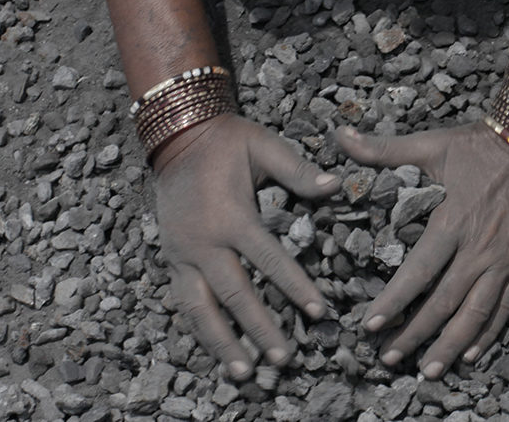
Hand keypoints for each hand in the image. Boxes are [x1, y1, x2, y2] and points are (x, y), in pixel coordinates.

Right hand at [153, 113, 342, 378]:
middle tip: (284, 360)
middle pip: (234, 295)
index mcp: (231, 217)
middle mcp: (203, 243)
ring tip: (244, 373)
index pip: (268, 261)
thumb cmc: (229, 142)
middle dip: (259, 330)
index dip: (295, 287)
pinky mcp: (171, 258)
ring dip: (221, 343)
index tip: (319, 312)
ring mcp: (182, 254)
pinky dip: (199, 330)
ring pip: (199, 309)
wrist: (177, 136)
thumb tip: (337, 185)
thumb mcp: (265, 147)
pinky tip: (216, 351)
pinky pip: (183, 302)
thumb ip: (299, 171)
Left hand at [335, 122, 508, 378]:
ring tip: (429, 369)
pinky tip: (471, 354)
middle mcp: (479, 248)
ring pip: (476, 312)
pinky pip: (506, 306)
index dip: (394, 301)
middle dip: (416, 334)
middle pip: (444, 302)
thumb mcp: (430, 144)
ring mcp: (504, 260)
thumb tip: (340, 138)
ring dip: (451, 344)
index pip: (419, 272)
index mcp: (453, 222)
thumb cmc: (479, 146)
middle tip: (389, 358)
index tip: (370, 326)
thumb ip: (383, 149)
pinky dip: (489, 333)